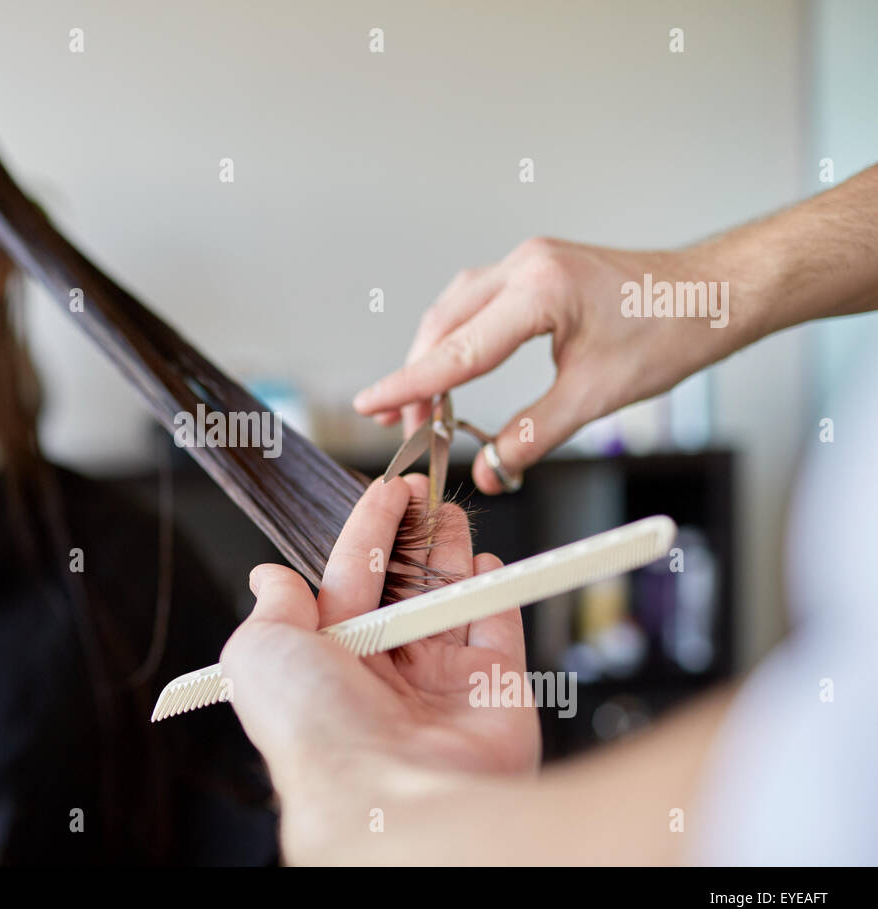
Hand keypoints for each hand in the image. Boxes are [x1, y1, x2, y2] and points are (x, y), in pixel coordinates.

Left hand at [220, 475, 539, 846]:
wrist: (386, 793)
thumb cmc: (316, 730)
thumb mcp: (260, 652)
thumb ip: (272, 609)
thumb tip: (268, 578)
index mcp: (327, 661)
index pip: (350, 578)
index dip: (369, 530)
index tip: (390, 490)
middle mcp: (383, 675)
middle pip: (403, 587)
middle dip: (414, 537)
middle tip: (427, 492)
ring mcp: (441, 685)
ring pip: (450, 602)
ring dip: (454, 554)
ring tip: (455, 514)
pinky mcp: (494, 694)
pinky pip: (498, 631)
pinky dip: (496, 594)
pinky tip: (488, 562)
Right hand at [352, 239, 733, 492]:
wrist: (715, 292)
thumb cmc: (672, 330)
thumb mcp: (597, 395)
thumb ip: (533, 434)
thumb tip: (489, 468)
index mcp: (540, 291)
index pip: (457, 350)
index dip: (409, 385)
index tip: (370, 404)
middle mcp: (526, 266)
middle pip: (443, 326)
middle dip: (416, 377)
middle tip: (402, 426)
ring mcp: (529, 262)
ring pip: (454, 310)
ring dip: (434, 357)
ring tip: (424, 408)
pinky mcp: (537, 270)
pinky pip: (477, 302)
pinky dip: (457, 339)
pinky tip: (456, 367)